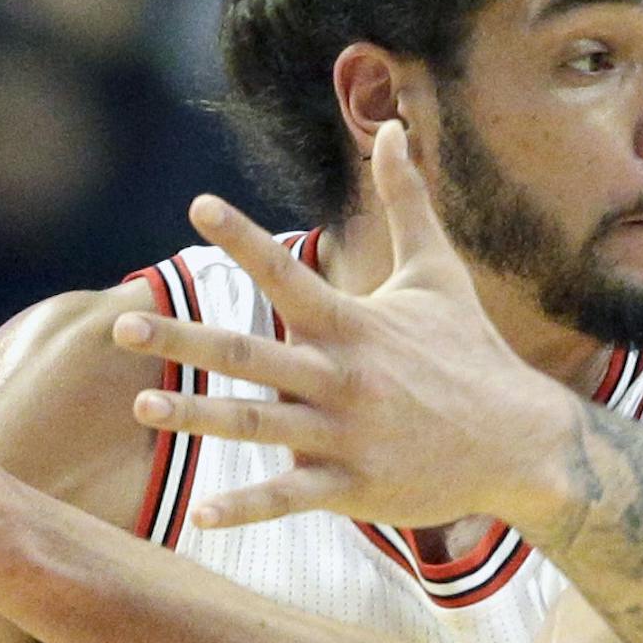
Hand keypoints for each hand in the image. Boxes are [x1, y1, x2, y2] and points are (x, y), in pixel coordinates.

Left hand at [113, 120, 580, 530]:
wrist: (521, 442)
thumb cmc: (471, 352)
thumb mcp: (440, 272)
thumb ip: (407, 201)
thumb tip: (395, 127)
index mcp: (354, 324)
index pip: (288, 273)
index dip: (243, 239)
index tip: (198, 206)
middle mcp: (343, 377)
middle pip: (249, 355)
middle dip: (183, 341)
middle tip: (122, 325)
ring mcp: (346, 435)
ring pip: (258, 425)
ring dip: (197, 419)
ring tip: (141, 408)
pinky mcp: (354, 486)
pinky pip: (290, 497)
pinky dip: (245, 507)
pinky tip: (199, 515)